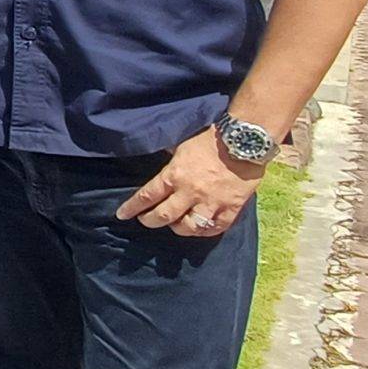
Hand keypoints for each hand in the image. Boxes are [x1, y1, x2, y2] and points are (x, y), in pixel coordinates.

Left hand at [116, 127, 263, 235]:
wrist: (245, 140)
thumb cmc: (211, 137)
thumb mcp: (182, 144)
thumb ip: (170, 158)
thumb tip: (161, 157)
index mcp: (174, 175)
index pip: (146, 196)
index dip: (131, 208)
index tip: (122, 215)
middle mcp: (190, 192)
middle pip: (163, 216)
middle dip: (150, 221)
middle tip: (146, 220)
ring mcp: (211, 203)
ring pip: (189, 228)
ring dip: (178, 228)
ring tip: (175, 224)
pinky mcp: (231, 208)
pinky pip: (216, 228)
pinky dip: (206, 231)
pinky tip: (200, 228)